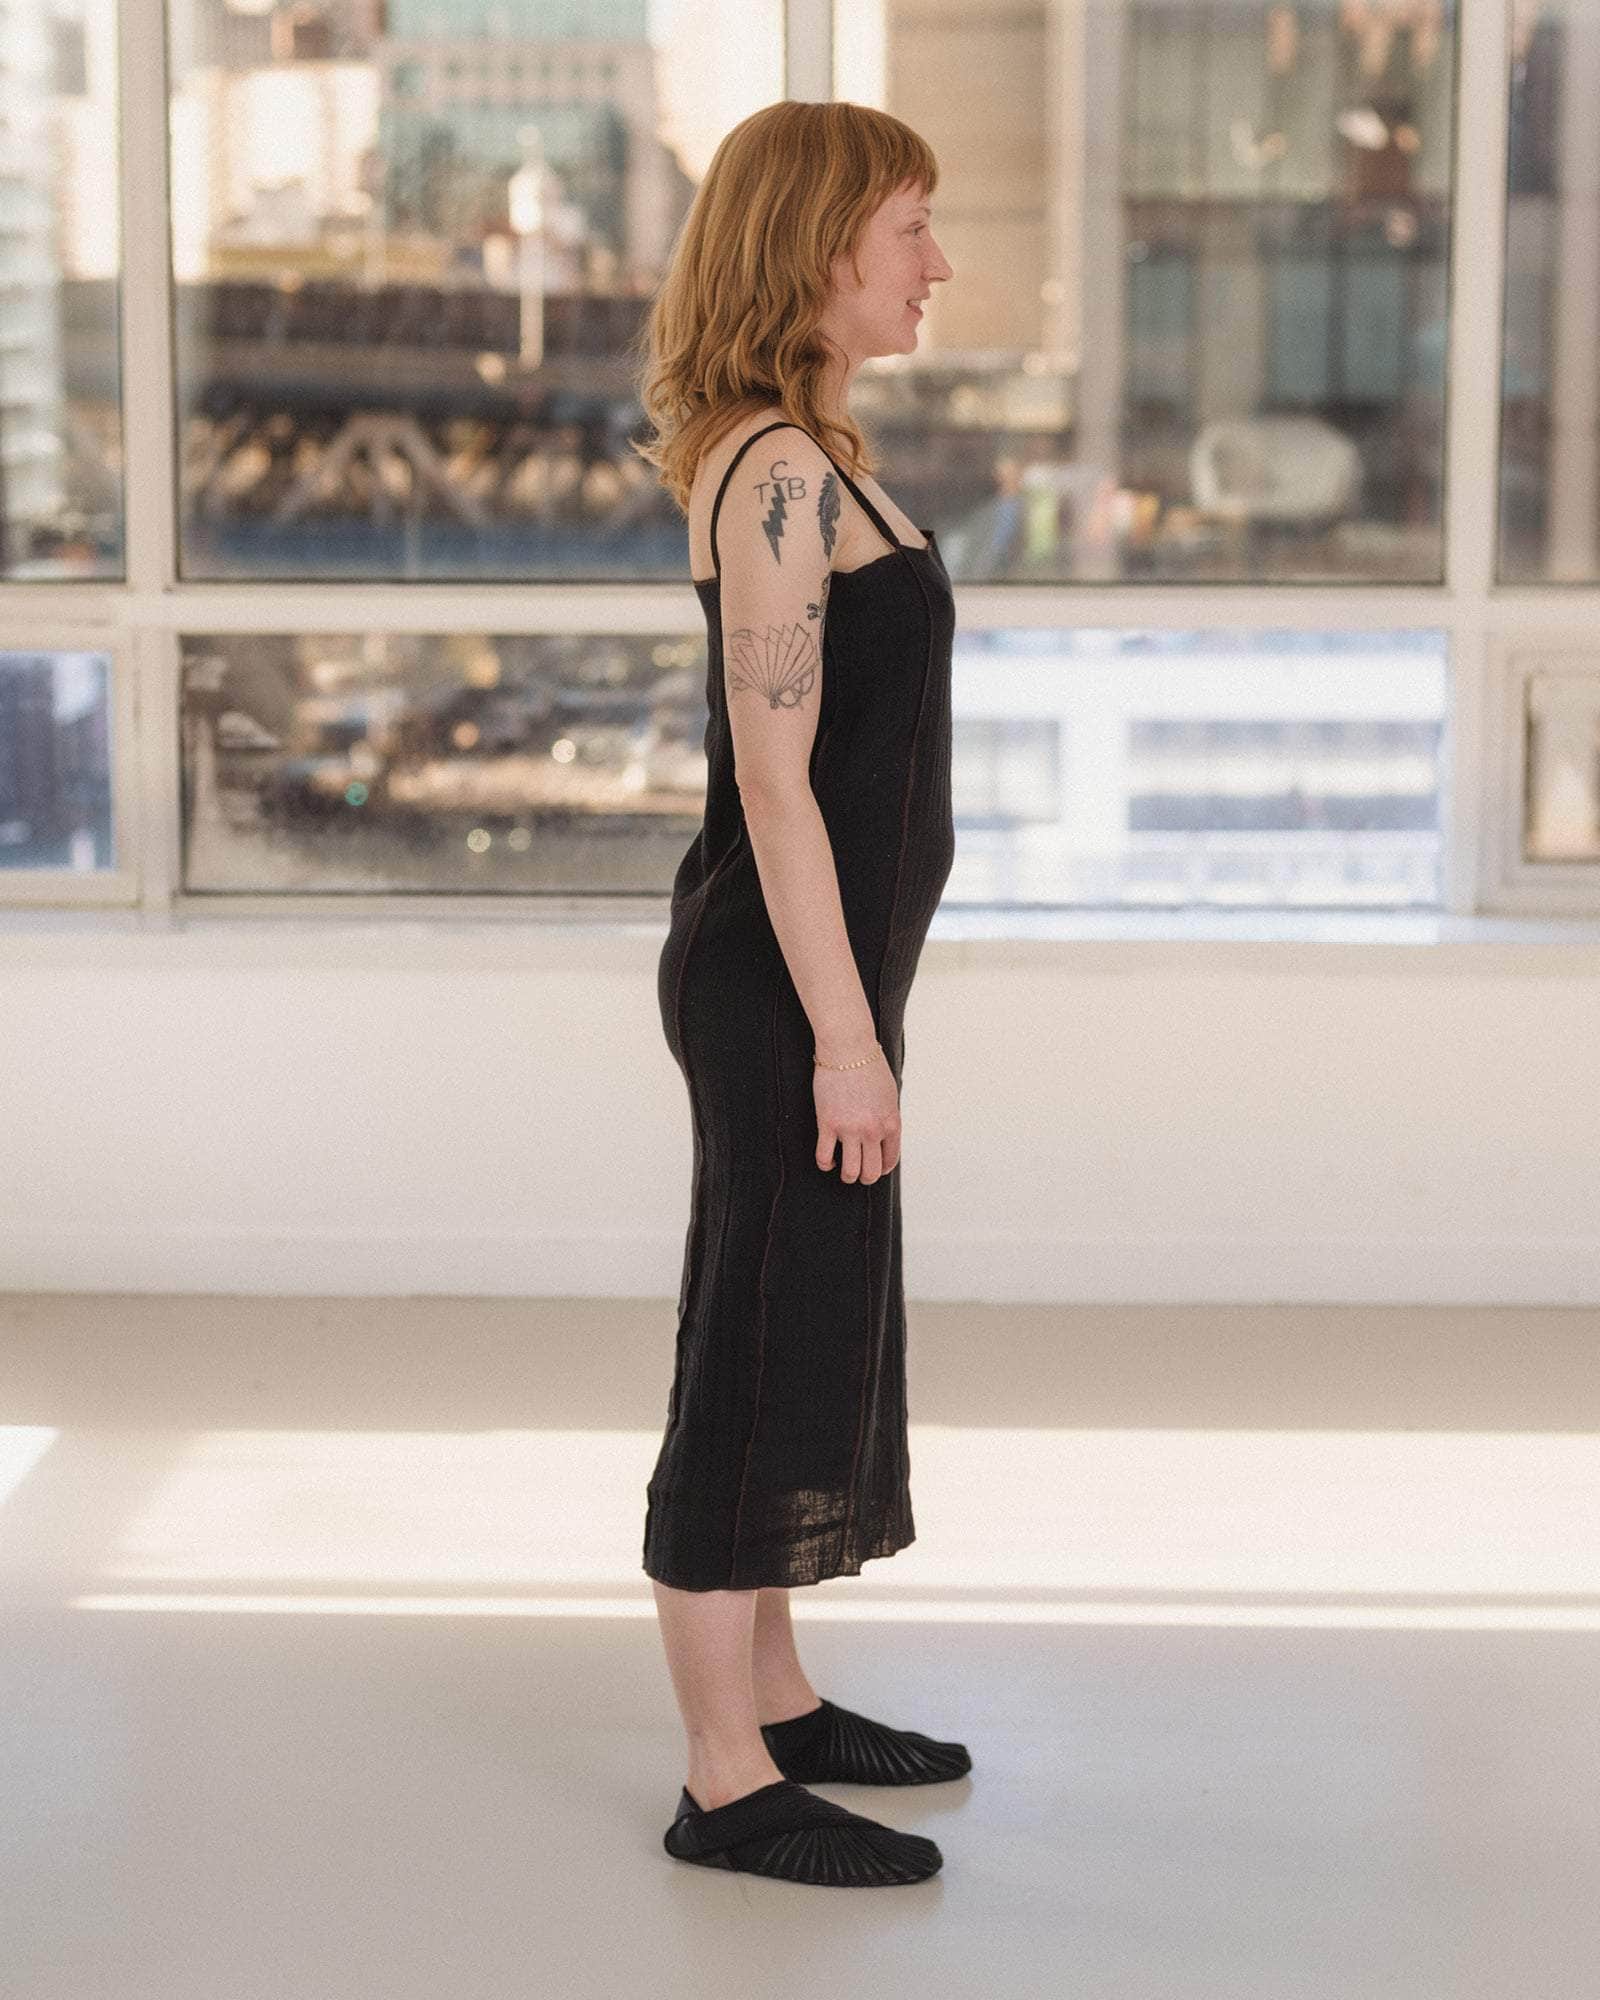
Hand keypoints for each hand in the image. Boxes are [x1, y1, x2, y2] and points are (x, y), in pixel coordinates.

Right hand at [813, 1045, 900, 1183]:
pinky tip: (827, 1160)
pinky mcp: (827, 1124)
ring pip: (850, 1172)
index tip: (876, 1167)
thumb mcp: (889, 1095)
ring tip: (843, 1170)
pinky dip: (825, 1164)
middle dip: (865, 1177)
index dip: (883, 1168)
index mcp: (891, 1123)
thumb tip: (883, 1135)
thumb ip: (887, 1118)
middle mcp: (873, 1130)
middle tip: (859, 1173)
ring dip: (847, 1176)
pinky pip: (824, 1157)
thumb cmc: (869, 1066)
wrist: (848, 1049)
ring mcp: (849, 1129)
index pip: (891, 1159)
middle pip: (871, 1172)